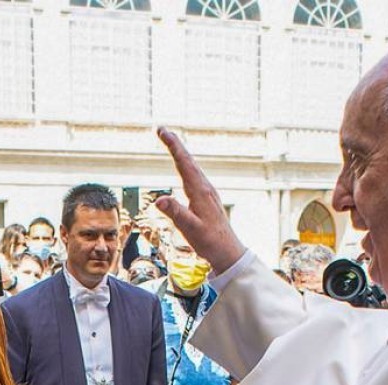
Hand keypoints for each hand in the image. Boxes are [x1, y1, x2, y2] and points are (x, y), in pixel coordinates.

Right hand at [154, 127, 246, 274]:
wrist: (228, 251)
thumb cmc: (210, 242)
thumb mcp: (191, 229)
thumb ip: (176, 214)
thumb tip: (159, 200)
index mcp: (200, 192)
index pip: (184, 163)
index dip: (173, 146)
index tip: (162, 132)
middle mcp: (205, 188)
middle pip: (188, 160)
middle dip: (175, 144)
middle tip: (162, 130)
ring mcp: (208, 192)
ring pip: (192, 167)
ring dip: (180, 153)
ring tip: (171, 142)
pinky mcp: (207, 198)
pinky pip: (195, 175)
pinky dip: (186, 165)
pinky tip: (185, 167)